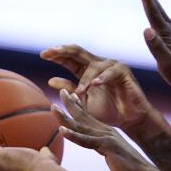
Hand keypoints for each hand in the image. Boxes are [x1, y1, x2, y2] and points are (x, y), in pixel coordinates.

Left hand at [40, 45, 157, 132]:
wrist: (128, 119)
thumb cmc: (107, 111)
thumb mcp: (83, 103)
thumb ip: (69, 90)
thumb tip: (50, 80)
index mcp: (85, 70)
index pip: (68, 58)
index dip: (56, 55)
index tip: (43, 54)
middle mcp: (97, 64)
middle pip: (77, 52)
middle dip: (63, 51)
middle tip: (50, 52)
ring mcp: (110, 65)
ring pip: (93, 65)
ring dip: (85, 79)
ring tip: (80, 92)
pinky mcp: (123, 71)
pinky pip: (111, 72)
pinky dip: (103, 78)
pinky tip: (95, 84)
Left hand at [56, 90, 155, 170]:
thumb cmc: (129, 169)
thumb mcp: (114, 155)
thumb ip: (105, 149)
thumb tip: (102, 150)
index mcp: (107, 132)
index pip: (90, 117)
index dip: (79, 106)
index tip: (69, 96)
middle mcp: (106, 131)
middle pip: (84, 116)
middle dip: (71, 104)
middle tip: (60, 91)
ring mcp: (106, 138)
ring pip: (81, 126)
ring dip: (66, 117)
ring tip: (53, 108)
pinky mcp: (107, 146)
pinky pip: (86, 140)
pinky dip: (73, 135)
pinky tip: (62, 130)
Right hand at [134, 0, 170, 88]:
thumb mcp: (166, 62)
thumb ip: (156, 46)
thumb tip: (146, 30)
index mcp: (164, 32)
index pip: (153, 11)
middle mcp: (167, 26)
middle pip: (154, 3)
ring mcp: (169, 29)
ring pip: (156, 7)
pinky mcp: (169, 33)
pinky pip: (158, 14)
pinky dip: (152, 4)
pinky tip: (151, 3)